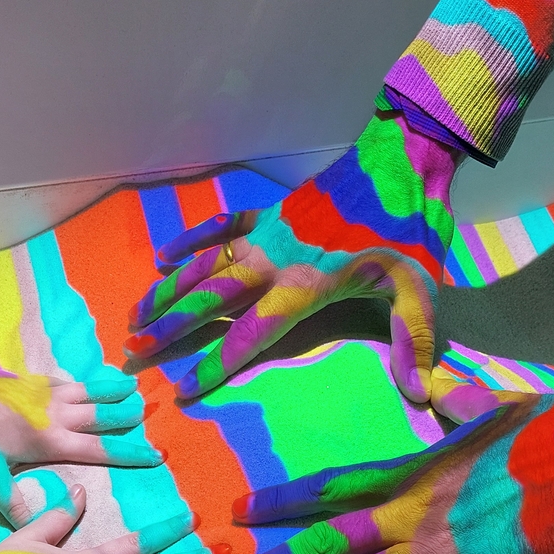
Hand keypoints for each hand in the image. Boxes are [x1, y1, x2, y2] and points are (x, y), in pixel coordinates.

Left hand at [0, 341, 161, 524]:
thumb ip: (14, 504)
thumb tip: (35, 533)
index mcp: (50, 440)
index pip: (100, 448)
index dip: (130, 453)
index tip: (156, 455)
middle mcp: (55, 414)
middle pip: (101, 414)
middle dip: (127, 415)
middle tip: (151, 413)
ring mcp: (43, 393)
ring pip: (88, 391)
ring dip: (112, 390)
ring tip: (133, 385)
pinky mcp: (29, 381)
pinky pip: (66, 381)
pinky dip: (83, 382)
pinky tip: (84, 382)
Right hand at [125, 108, 462, 402]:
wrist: (400, 159)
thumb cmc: (410, 226)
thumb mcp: (420, 289)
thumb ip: (413, 343)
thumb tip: (422, 394)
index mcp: (302, 287)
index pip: (248, 334)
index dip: (215, 363)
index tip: (182, 388)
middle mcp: (272, 262)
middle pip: (208, 301)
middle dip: (168, 329)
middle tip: (131, 354)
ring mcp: (266, 234)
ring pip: (204, 267)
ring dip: (167, 292)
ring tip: (134, 317)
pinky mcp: (271, 213)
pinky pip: (220, 227)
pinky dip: (191, 241)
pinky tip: (162, 257)